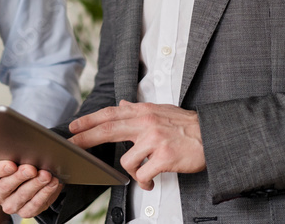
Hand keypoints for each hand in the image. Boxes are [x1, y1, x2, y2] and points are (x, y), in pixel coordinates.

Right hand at [0, 150, 61, 218]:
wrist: (33, 173)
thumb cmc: (16, 161)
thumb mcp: (1, 154)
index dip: (0, 169)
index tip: (11, 164)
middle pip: (6, 186)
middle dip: (20, 177)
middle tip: (32, 168)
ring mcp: (11, 205)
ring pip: (22, 196)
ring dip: (35, 185)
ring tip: (46, 175)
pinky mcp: (25, 211)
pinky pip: (34, 205)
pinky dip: (45, 194)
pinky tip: (52, 184)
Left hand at [69, 100, 204, 189]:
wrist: (211, 135)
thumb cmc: (187, 126)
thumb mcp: (162, 110)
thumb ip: (139, 110)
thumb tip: (121, 104)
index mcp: (144, 111)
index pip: (110, 113)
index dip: (90, 120)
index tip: (74, 126)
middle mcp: (147, 123)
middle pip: (108, 129)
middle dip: (86, 138)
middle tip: (73, 144)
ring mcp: (155, 139)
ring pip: (126, 161)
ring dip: (132, 172)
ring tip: (142, 174)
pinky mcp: (164, 156)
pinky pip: (143, 174)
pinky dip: (145, 182)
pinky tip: (151, 181)